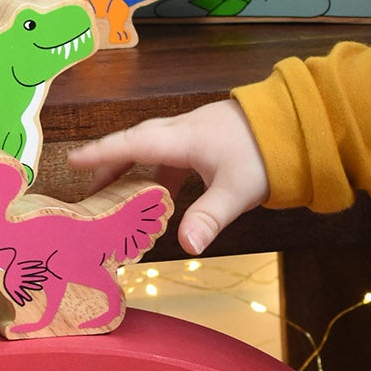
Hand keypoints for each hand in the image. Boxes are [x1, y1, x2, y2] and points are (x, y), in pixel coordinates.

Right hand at [67, 99, 269, 254]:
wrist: (298, 125)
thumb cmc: (266, 154)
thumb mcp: (236, 190)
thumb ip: (209, 217)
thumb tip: (186, 246)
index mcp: (182, 140)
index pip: (131, 145)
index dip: (100, 154)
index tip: (71, 161)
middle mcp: (184, 131)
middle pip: (136, 144)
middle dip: (109, 163)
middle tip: (88, 187)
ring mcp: (197, 132)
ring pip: (154, 147)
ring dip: (133, 168)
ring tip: (117, 194)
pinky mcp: (210, 138)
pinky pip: (172, 153)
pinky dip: (158, 171)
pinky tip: (163, 192)